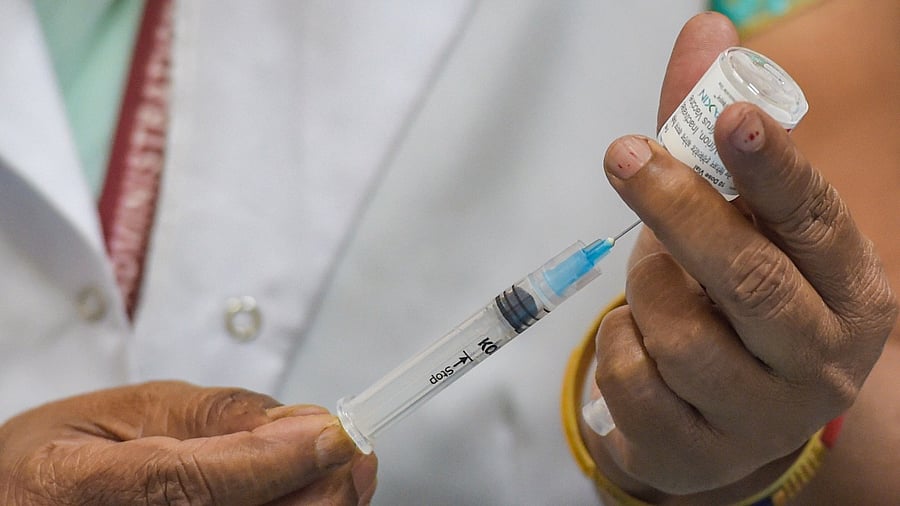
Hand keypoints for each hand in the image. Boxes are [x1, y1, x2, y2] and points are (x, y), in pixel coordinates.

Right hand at [0, 381, 376, 504]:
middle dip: (312, 495)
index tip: (334, 436)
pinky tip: (311, 498)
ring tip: (341, 472)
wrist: (26, 496)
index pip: (184, 483)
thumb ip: (216, 415)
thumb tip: (303, 424)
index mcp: (71, 486)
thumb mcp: (131, 407)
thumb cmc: (73, 450)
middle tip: (353, 456)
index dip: (268, 463)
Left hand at [584, 13, 897, 500]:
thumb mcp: (742, 224)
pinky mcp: (700, 453)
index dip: (776, 170)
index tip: (735, 119)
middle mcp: (820, 359)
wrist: (737, 414)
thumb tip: (706, 30)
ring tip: (657, 282)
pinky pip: (630, 378)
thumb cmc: (742, 302)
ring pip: (677, 331)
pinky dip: (618, 343)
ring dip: (645, 288)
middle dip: (678, 210)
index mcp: (851, 291)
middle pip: (749, 281)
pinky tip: (642, 342)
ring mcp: (762, 416)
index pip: (818, 223)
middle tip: (625, 154)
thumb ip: (711, 135)